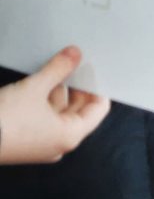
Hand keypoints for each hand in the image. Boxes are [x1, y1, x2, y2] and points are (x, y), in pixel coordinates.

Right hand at [0, 46, 110, 164]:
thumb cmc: (4, 120)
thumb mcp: (35, 88)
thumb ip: (59, 69)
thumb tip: (75, 53)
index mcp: (71, 135)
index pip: (99, 108)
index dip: (96, 86)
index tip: (92, 67)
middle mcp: (59, 144)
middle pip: (79, 110)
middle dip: (76, 86)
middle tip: (74, 63)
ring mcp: (42, 145)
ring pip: (59, 113)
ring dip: (58, 91)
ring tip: (55, 68)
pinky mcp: (25, 142)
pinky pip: (44, 119)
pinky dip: (44, 102)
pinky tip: (38, 84)